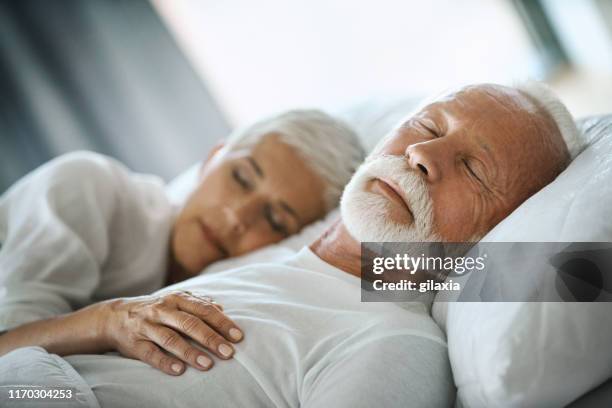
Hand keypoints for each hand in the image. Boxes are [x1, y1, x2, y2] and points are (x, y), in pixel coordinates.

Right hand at [101, 290, 242, 375]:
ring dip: (190, 352)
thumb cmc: (156, 310)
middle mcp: (163, 310)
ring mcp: (148, 327)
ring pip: (170, 339)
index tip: (238, 336)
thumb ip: (199, 303)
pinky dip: (165, 362)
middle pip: (190, 323)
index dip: (222, 323)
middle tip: (228, 352)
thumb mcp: (176, 301)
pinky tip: (179, 371)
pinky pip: (151, 354)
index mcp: (177, 299)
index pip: (204, 310)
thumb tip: (221, 308)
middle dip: (211, 338)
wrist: (115, 316)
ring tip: (208, 365)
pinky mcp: (135, 344)